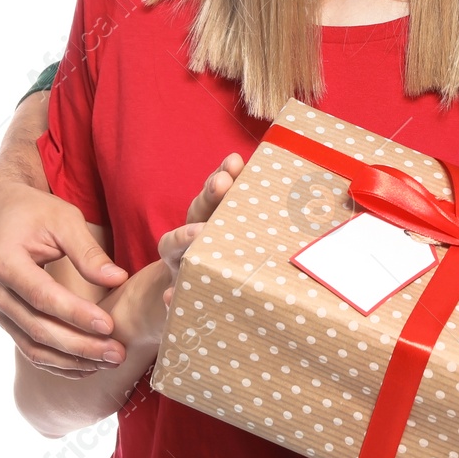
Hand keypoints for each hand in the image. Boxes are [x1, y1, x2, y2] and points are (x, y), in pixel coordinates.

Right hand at [0, 173, 128, 377]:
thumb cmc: (33, 210)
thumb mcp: (64, 220)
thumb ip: (89, 252)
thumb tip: (118, 280)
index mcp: (3, 262)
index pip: (43, 297)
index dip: (75, 314)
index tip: (109, 326)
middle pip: (37, 328)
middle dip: (79, 345)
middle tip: (117, 354)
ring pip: (31, 344)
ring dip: (70, 360)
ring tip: (107, 363)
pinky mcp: (3, 316)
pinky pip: (28, 345)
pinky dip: (56, 361)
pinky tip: (84, 367)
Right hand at [161, 153, 245, 307]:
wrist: (185, 295)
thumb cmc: (227, 260)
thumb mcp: (241, 236)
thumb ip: (256, 216)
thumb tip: (287, 191)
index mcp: (210, 219)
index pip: (215, 193)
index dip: (223, 175)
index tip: (235, 160)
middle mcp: (191, 237)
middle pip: (196, 210)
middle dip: (209, 194)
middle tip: (223, 182)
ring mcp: (179, 263)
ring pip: (173, 246)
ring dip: (184, 237)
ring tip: (198, 233)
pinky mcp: (176, 294)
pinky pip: (172, 295)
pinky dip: (170, 296)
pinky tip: (172, 296)